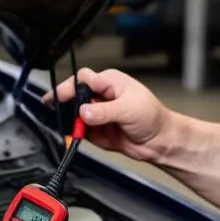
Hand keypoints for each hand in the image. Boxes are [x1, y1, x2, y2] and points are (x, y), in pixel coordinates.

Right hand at [43, 67, 174, 162]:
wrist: (159, 141)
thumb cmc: (152, 117)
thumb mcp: (128, 109)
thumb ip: (104, 111)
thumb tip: (84, 112)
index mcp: (109, 82)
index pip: (83, 79)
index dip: (70, 87)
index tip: (61, 98)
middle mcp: (101, 96)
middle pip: (74, 95)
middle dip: (66, 104)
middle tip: (60, 112)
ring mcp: (97, 114)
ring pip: (74, 114)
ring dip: (70, 120)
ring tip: (69, 125)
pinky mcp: (95, 130)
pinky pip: (79, 131)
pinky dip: (74, 133)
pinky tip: (73, 135)